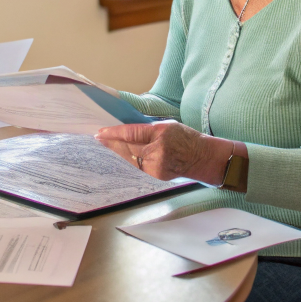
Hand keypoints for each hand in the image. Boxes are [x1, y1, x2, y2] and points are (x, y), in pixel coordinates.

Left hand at [95, 121, 239, 183]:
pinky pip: (138, 165)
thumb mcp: (168, 125)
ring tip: (106, 144)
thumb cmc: (186, 138)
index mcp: (160, 135)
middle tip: (98, 137)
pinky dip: (129, 158)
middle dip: (111, 142)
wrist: (202, 158)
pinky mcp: (156, 175)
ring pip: (130, 158)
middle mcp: (156, 152)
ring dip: (117, 151)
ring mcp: (156, 166)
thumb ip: (147, 128)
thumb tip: (127, 129)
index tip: (101, 132)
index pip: (131, 133)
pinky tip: (122, 153)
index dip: (114, 133)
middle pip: (127, 147)